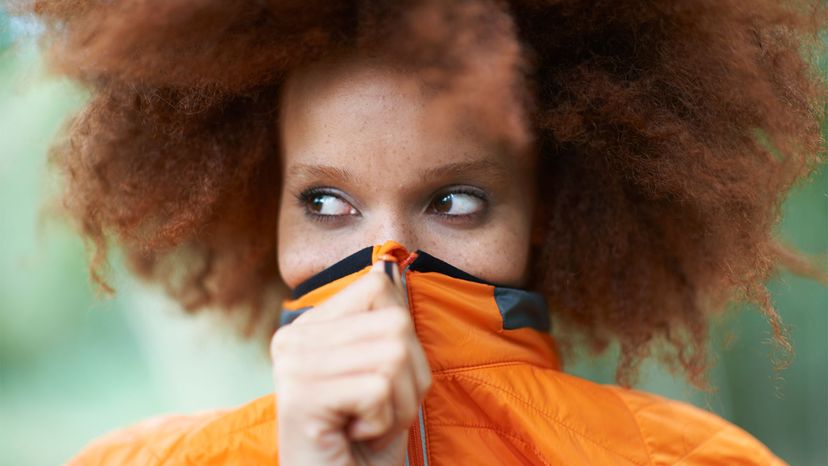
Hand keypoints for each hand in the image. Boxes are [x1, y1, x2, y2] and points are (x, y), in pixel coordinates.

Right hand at [271, 260, 431, 465]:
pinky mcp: (301, 395)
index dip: (403, 337)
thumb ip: (385, 323)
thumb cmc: (365, 441)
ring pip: (394, 354)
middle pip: (395, 322)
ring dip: (398, 402)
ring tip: (369, 422)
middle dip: (409, 377)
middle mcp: (293, 338)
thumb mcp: (384, 373)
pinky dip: (384, 420)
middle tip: (379, 409)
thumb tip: (391, 265)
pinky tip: (355, 434)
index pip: (379, 286)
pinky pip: (379, 387)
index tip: (381, 380)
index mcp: (311, 326)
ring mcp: (293, 365)